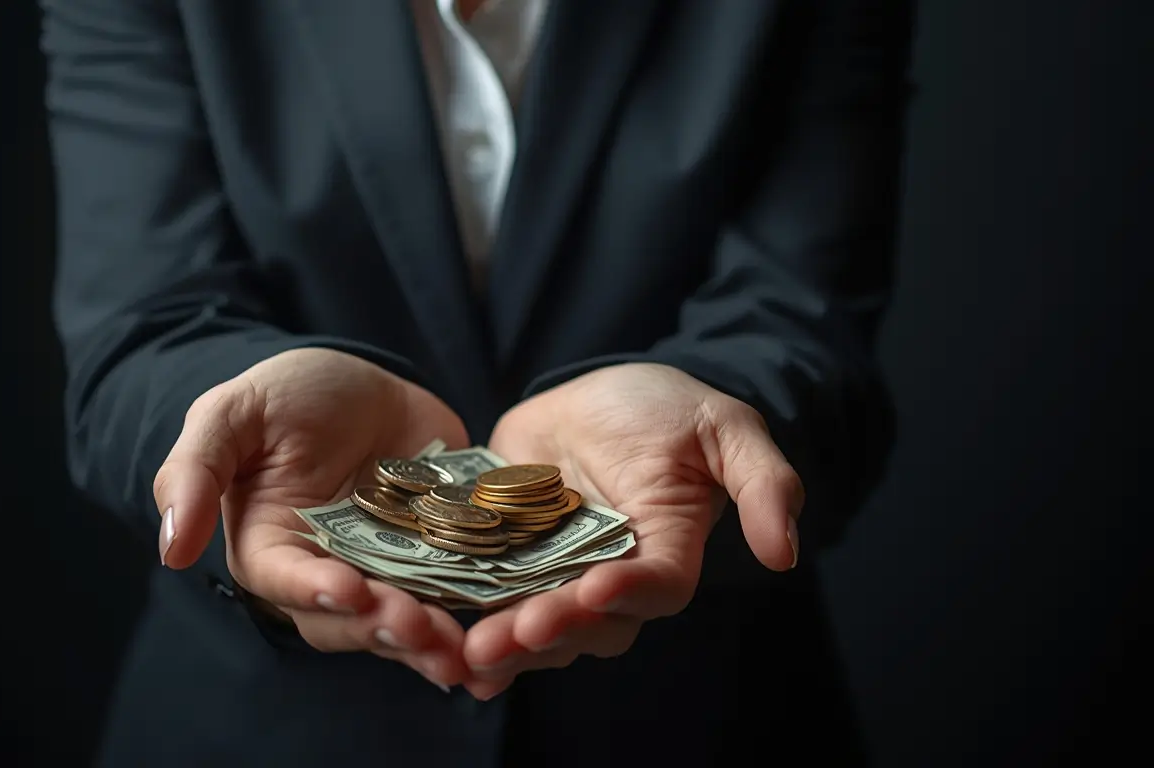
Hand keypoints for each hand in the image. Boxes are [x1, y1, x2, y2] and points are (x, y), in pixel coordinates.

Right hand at [153, 348, 471, 691]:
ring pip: (407, 618)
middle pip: (352, 617)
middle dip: (387, 626)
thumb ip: (194, 473)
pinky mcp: (438, 556)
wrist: (361, 378)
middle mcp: (328, 571)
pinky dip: (479, 612)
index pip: (286, 582)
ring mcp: (386, 568)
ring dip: (435, 638)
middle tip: (425, 628)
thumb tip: (169, 549)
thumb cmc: (284, 393)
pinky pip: (457, 593)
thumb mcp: (232, 413)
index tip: (349, 589)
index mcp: (271, 547)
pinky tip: (511, 620)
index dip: (315, 591)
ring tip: (468, 645)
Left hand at [462, 363, 803, 698]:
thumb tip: (785, 552)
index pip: (654, 586)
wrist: (604, 391)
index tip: (595, 590)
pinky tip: (439, 646)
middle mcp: (611, 574)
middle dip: (547, 632)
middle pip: (586, 623)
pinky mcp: (509, 553)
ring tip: (469, 654)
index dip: (627, 594)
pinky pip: (490, 595)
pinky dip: (468, 622)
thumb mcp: (727, 429)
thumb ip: (763, 483)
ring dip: (504, 644)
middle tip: (506, 640)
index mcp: (666, 550)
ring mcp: (557, 568)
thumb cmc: (674, 409)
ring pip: (536, 623)